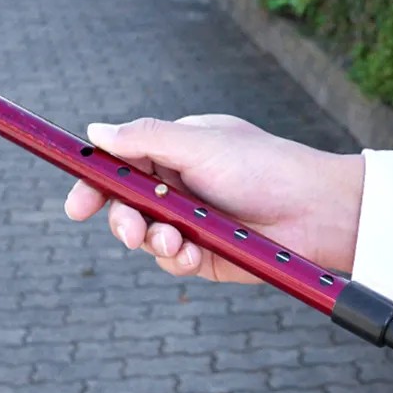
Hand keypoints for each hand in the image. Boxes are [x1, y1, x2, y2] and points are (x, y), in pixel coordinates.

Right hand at [64, 115, 363, 282]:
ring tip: (175, 240)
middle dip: (122, 220)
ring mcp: (191, 221)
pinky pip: (173, 261)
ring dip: (152, 241)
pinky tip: (194, 253)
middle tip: (130, 230)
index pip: (120, 165)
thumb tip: (96, 131)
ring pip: (145, 237)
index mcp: (175, 152)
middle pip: (126, 206)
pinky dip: (177, 259)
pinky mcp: (204, 252)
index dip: (95, 184)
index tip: (77, 206)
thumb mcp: (201, 143)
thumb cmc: (264, 167)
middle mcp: (179, 186)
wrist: (315, 210)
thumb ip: (145, 138)